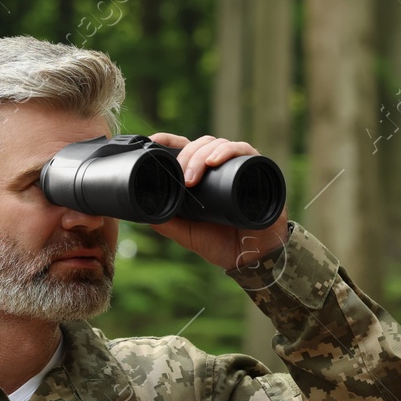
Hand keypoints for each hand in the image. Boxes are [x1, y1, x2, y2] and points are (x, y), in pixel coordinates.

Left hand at [146, 132, 290, 270]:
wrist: (251, 260)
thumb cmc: (221, 244)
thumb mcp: (186, 233)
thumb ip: (166, 222)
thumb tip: (141, 212)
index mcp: (202, 177)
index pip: (185, 148)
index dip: (168, 140)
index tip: (152, 141)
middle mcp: (220, 168)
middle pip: (200, 144)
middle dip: (185, 156)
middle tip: (180, 176)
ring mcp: (239, 167)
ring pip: (218, 144)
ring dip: (201, 155)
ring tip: (192, 176)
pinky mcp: (259, 170)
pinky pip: (244, 150)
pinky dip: (228, 151)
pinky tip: (214, 161)